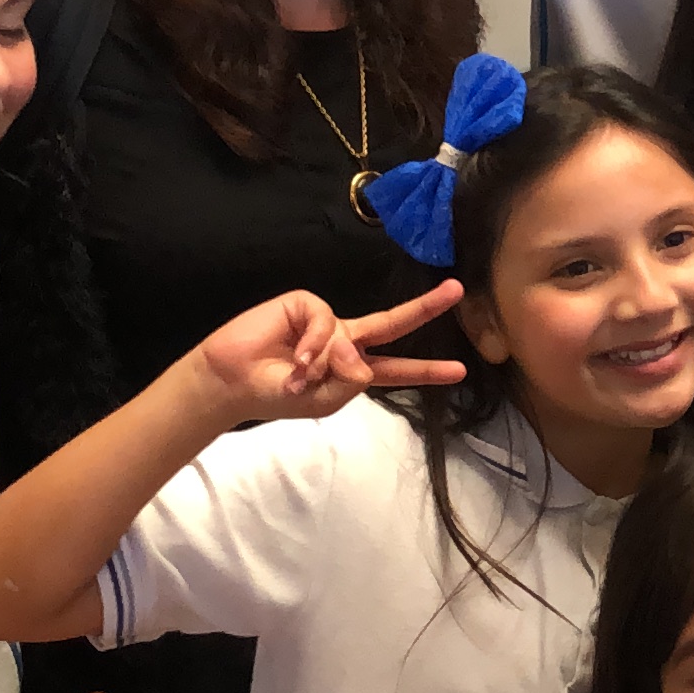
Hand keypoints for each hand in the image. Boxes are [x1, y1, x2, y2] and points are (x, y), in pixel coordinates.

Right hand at [181, 280, 467, 424]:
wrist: (232, 381)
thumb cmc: (277, 396)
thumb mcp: (324, 401)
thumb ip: (350, 381)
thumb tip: (360, 351)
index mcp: (353, 371)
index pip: (397, 370)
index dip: (427, 370)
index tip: (461, 370)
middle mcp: (346, 342)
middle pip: (393, 324)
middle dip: (425, 308)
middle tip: (457, 291)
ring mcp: (327, 322)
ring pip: (351, 334)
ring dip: (324, 362)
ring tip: (297, 376)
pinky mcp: (305, 304)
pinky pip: (324, 320)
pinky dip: (312, 343)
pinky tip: (293, 356)